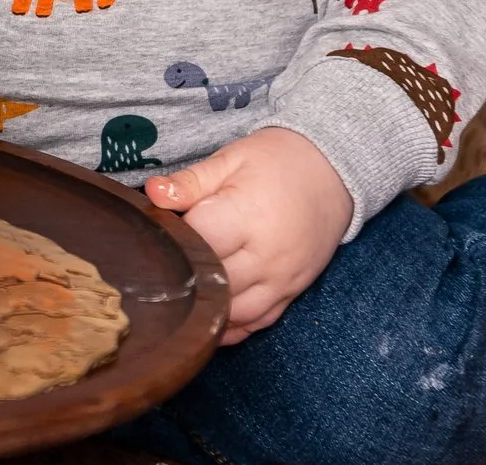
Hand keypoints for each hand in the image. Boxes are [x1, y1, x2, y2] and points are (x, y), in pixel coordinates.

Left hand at [145, 127, 352, 343]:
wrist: (332, 171)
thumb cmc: (276, 161)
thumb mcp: (231, 159)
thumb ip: (191, 182)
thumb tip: (153, 194)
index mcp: (247, 216)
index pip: (198, 242)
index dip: (174, 239)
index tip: (163, 231)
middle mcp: (267, 255)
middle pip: (214, 283)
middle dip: (187, 276)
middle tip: (168, 264)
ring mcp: (283, 279)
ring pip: (236, 313)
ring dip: (208, 309)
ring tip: (184, 297)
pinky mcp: (293, 292)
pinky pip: (260, 322)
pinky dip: (235, 326)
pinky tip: (212, 320)